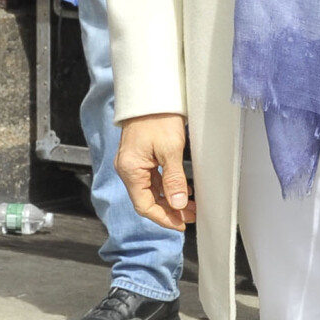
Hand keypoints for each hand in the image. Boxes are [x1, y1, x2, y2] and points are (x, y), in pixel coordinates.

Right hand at [116, 113, 194, 228]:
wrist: (152, 94)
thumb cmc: (158, 117)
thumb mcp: (170, 150)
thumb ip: (174, 179)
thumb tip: (178, 204)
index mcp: (130, 170)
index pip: (144, 205)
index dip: (163, 218)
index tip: (181, 224)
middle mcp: (128, 169)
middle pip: (147, 200)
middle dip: (170, 210)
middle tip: (191, 215)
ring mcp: (133, 163)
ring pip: (151, 191)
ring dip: (170, 200)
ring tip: (190, 205)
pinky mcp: (141, 157)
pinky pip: (152, 179)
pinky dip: (166, 187)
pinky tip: (182, 190)